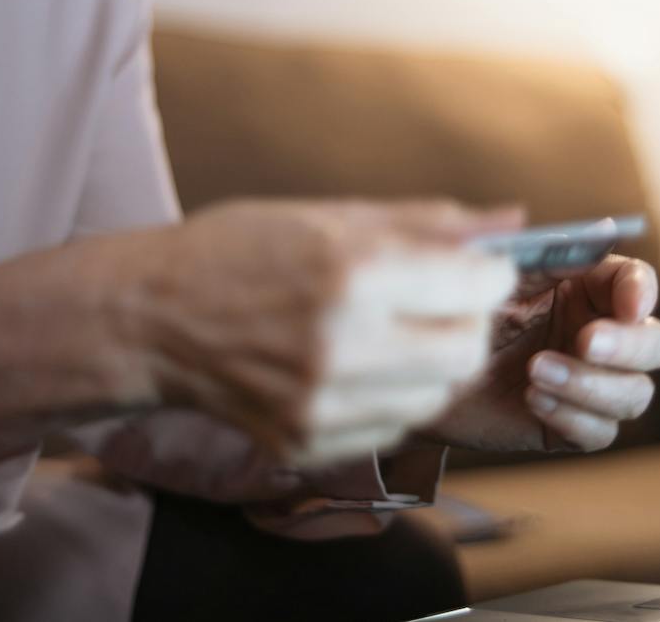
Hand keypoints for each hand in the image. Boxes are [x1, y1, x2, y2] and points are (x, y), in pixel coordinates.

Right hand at [122, 199, 518, 465]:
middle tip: (444, 302)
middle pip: (467, 353)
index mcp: (351, 272)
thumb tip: (509, 220)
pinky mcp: (307, 444)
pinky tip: (358, 366)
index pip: (476, 286)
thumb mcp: (328, 216)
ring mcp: (323, 404)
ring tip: (392, 332)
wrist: (149, 319)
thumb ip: (425, 222)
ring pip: (438, 397)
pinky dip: (394, 397)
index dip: (491, 273)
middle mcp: (342, 344)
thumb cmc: (236, 251)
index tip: (480, 267)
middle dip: (470, 322)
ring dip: (434, 364)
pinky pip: (393, 427)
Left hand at [421, 254, 659, 452]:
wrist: (418, 365)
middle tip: (586, 342)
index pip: (637, 285)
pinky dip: (574, 416)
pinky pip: (601, 432)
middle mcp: (598, 335)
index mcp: (586, 289)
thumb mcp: (497, 273)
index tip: (629, 306)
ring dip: (593, 385)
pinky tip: (533, 399)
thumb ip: (547, 253)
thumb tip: (604, 230)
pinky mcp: (568, 425)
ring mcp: (588, 384)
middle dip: (627, 346)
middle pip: (654, 344)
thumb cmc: (458, 308)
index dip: (641, 293)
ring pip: (635, 394)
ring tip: (536, 372)